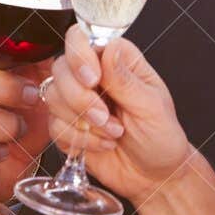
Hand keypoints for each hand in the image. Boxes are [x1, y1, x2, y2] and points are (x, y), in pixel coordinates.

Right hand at [45, 26, 191, 201]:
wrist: (153, 175)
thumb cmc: (161, 137)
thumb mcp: (151, 107)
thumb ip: (125, 80)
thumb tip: (110, 48)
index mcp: (116, 60)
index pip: (81, 39)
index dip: (80, 57)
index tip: (93, 80)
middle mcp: (93, 75)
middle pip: (61, 68)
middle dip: (81, 99)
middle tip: (106, 117)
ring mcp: (76, 100)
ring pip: (54, 96)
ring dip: (83, 121)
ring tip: (113, 133)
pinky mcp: (67, 124)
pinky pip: (55, 125)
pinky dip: (81, 139)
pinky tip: (104, 144)